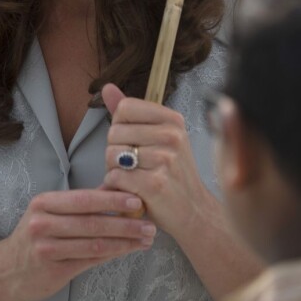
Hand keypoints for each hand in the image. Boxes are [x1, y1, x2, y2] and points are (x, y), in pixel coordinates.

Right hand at [0, 188, 156, 300]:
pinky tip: (128, 250)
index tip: (137, 200)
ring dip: (124, 241)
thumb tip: (114, 186)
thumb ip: (81, 201)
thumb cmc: (34, 235)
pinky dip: (112, 254)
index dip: (112, 200)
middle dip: (125, 223)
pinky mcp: (54, 270)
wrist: (5, 269)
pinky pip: (90, 260)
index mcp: (44, 203)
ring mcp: (47, 248)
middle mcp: (43, 223)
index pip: (84, 199)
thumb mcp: (50, 211)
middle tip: (149, 223)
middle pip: (92, 222)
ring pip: (94, 244)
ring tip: (145, 238)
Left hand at [102, 83, 210, 239]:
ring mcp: (165, 160)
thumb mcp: (158, 137)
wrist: (194, 213)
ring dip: (113, 171)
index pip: (125, 108)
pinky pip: (115, 177)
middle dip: (114, 152)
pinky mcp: (155, 185)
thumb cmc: (172, 174)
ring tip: (132, 178)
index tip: (132, 141)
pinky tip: (131, 191)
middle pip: (114, 132)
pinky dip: (115, 187)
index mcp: (172, 119)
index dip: (119, 126)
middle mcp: (172, 136)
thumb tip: (107, 87)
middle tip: (132, 166)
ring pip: (112, 156)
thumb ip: (130, 113)